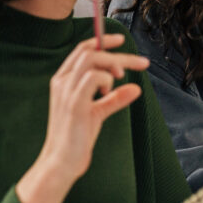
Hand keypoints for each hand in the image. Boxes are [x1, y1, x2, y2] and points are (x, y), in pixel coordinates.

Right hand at [39, 33, 150, 179]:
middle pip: (91, 52)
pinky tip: (109, 91)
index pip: (83, 50)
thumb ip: (114, 99)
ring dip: (114, 63)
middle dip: (118, 53)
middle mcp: (62, 81)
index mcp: (64, 80)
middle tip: (140, 63)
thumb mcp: (97, 113)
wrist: (61, 162)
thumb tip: (135, 89)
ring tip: (121, 77)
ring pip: (92, 59)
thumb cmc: (76, 139)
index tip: (121, 40)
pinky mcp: (75, 102)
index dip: (102, 41)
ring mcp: (66, 90)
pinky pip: (93, 77)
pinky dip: (107, 79)